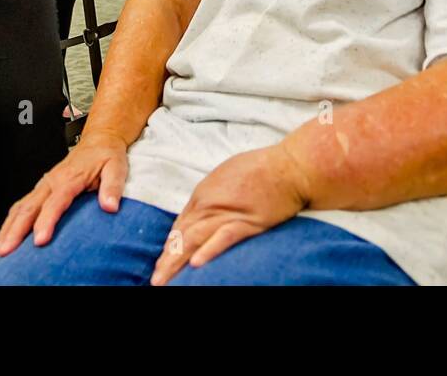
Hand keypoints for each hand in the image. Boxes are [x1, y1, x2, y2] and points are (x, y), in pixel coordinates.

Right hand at [0, 133, 128, 256]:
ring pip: (20, 207)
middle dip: (14, 230)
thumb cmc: (107, 155)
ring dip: (7, 228)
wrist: (100, 140)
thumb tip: (110, 205)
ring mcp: (44, 185)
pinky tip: (4, 236)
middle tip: (5, 250)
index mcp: (70, 177)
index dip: (46, 222)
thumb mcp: (116, 167)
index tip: (39, 240)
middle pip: (28, 207)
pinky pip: (21, 206)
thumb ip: (113, 186)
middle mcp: (52, 181)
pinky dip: (9, 222)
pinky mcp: (41, 189)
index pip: (54, 202)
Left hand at [150, 144, 307, 285]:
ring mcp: (228, 213)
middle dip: (167, 259)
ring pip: (195, 239)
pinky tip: (196, 264)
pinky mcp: (247, 222)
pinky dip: (209, 250)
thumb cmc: (263, 167)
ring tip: (164, 280)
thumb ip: (213, 194)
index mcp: (204, 193)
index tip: (164, 259)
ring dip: (176, 262)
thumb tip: (204, 210)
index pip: (182, 224)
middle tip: (156, 278)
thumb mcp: (228, 174)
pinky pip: (224, 238)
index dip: (171, 244)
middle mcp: (210, 203)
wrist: (290, 166)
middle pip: (182, 235)